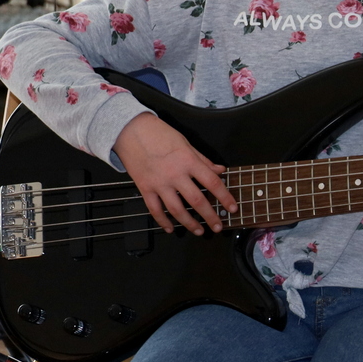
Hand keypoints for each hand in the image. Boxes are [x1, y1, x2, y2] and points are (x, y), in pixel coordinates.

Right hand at [112, 113, 237, 234]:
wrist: (130, 130)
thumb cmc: (159, 133)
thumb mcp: (185, 143)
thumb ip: (203, 160)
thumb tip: (219, 170)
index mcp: (188, 161)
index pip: (212, 183)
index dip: (225, 197)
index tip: (232, 208)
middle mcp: (175, 174)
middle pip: (197, 201)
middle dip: (210, 216)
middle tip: (218, 226)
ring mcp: (159, 183)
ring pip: (176, 210)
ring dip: (189, 223)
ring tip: (199, 231)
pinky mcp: (145, 188)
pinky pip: (155, 210)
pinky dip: (163, 221)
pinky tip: (170, 228)